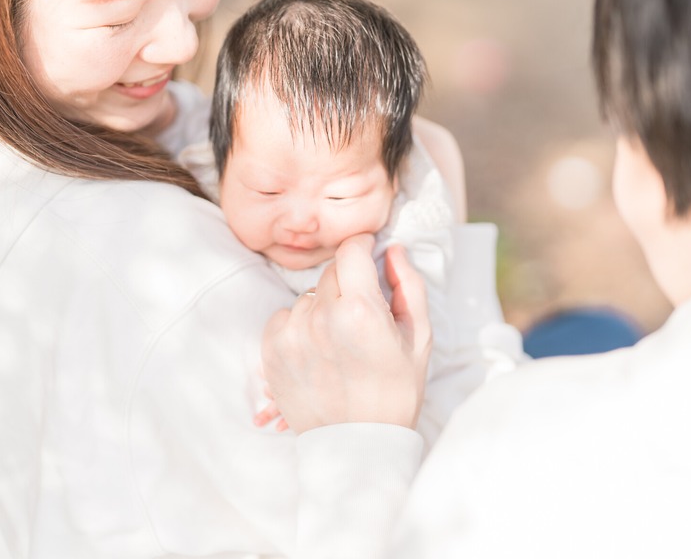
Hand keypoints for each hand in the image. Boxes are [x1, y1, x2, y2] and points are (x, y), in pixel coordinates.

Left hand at [261, 235, 431, 434]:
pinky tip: (317, 349)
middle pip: (331, 273)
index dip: (362, 245)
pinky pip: (283, 317)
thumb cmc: (395, 391)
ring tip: (339, 340)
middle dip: (348, 282)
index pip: (351, 250)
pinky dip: (299, 326)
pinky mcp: (272, 352)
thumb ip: (408, 285)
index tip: (367, 251)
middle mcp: (321, 318)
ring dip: (324, 307)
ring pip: (308, 296)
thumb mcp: (419, 337)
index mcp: (360, 310)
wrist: (359, 445)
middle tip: (362, 313)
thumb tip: (392, 249)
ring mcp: (292, 335)